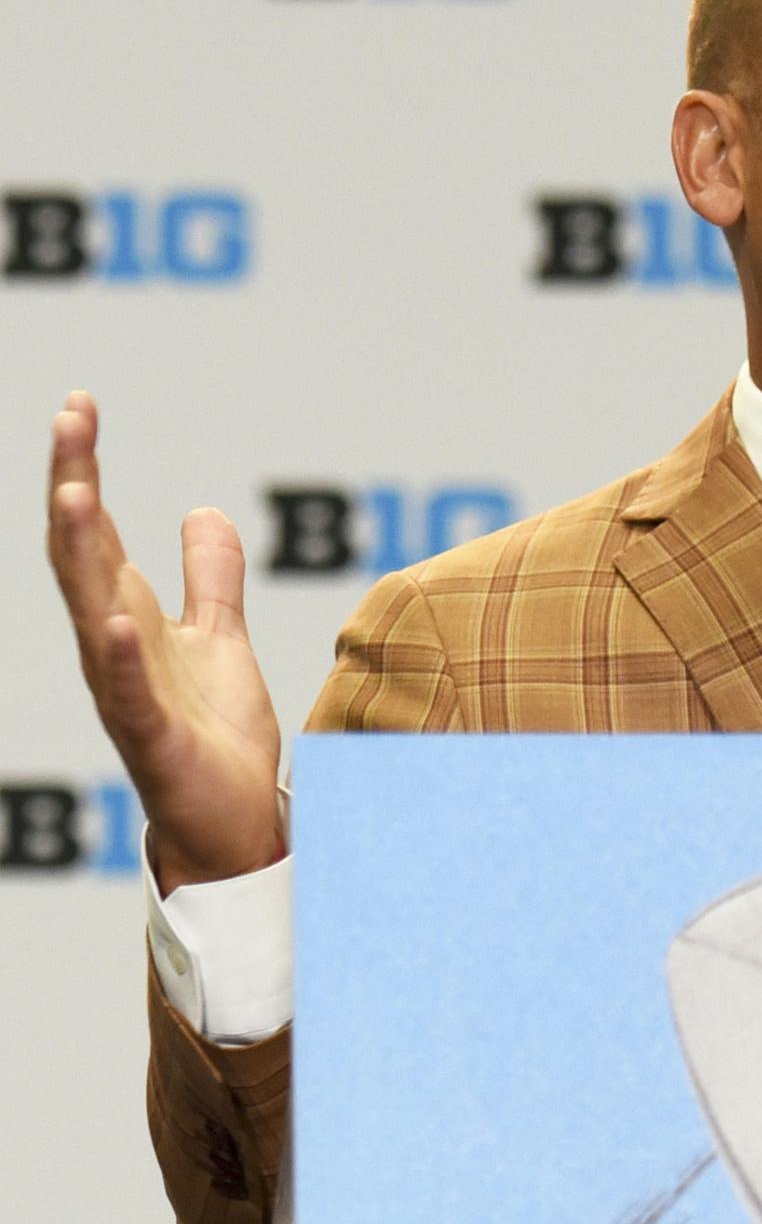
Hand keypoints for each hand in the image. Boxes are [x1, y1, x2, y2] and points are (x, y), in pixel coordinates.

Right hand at [46, 391, 282, 891]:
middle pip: (83, 555)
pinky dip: (119, 655)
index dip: (84, 467)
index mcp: (131, 617)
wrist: (231, 818)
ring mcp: (127, 690)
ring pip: (91, 612)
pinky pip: (127, 692)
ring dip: (83, 554)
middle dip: (73, 486)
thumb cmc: (215, 732)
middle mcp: (115, 647)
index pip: (98, 531)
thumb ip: (210, 577)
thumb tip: (201, 511)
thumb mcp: (222, 636)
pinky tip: (113, 618)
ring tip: (78, 494)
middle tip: (67, 421)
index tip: (79, 405)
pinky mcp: (152, 736)